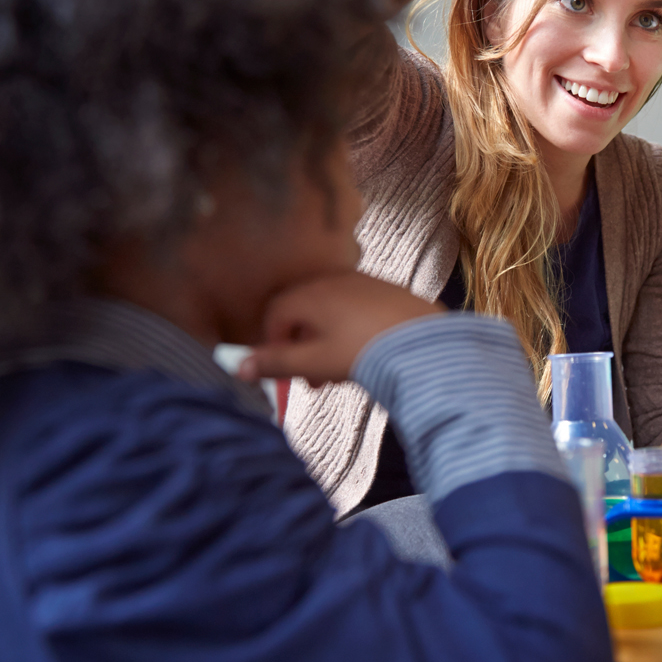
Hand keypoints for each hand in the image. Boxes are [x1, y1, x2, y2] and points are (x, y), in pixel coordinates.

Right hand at [239, 271, 441, 383]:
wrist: (422, 342)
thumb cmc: (363, 351)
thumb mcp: (314, 362)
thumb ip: (275, 364)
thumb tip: (238, 368)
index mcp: (309, 293)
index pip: (275, 313)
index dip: (273, 343)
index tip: (283, 370)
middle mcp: (333, 280)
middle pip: (303, 312)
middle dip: (301, 347)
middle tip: (311, 380)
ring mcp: (362, 282)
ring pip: (330, 312)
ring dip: (325, 342)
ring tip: (336, 374)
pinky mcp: (386, 290)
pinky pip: (355, 309)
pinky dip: (348, 331)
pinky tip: (362, 355)